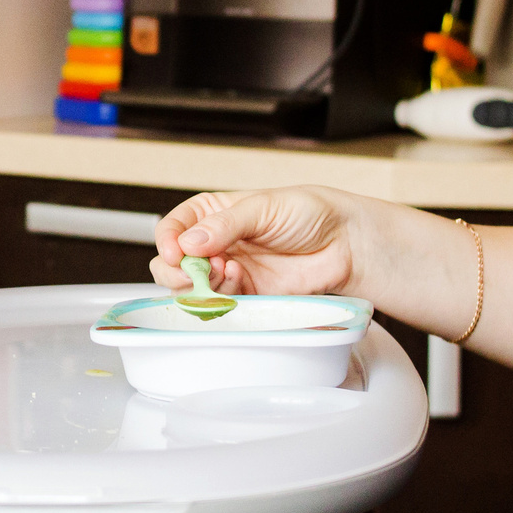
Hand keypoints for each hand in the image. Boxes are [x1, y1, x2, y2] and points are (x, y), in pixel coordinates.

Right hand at [151, 188, 359, 296]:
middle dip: (177, 270)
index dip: (167, 241)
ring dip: (201, 285)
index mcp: (213, 214)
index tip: (174, 253)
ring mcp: (228, 272)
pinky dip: (222, 298)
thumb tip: (189, 243)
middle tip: (196, 270)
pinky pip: (220, 305)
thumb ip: (225, 225)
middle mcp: (215, 245)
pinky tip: (239, 282)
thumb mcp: (264, 207)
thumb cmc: (309, 213)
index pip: (173, 228)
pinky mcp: (246, 296)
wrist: (345, 243)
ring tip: (226, 271)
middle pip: (172, 264)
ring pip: (191, 289)